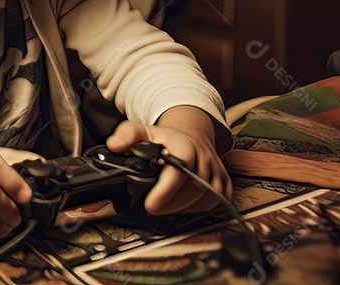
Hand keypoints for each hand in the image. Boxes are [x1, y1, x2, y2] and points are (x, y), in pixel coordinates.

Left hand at [105, 111, 231, 215]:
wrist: (192, 133)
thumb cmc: (165, 137)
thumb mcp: (141, 130)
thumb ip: (127, 135)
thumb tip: (114, 146)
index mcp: (185, 146)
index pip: (179, 172)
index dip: (165, 191)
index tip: (150, 205)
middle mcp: (205, 159)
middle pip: (191, 191)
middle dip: (170, 204)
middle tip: (152, 206)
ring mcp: (217, 172)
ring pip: (205, 200)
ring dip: (182, 208)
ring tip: (165, 205)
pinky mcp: (225, 183)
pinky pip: (215, 203)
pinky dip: (197, 209)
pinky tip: (182, 204)